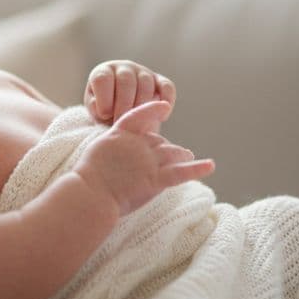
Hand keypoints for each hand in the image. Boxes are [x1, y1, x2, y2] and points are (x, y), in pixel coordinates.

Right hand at [72, 100, 213, 215]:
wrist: (91, 192)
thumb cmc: (88, 175)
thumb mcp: (98, 149)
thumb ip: (113, 144)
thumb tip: (119, 148)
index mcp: (121, 133)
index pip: (140, 116)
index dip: (153, 109)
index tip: (164, 106)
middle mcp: (138, 143)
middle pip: (160, 140)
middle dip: (167, 146)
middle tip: (174, 151)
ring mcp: (148, 161)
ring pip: (173, 154)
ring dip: (183, 155)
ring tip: (190, 156)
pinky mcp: (156, 179)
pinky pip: (182, 173)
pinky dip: (197, 169)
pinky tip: (210, 165)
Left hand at [84, 60, 175, 121]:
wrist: (121, 115)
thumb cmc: (105, 112)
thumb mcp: (95, 110)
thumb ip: (96, 108)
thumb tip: (106, 108)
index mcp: (103, 72)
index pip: (103, 78)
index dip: (103, 98)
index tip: (104, 115)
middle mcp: (124, 67)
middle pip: (126, 80)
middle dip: (123, 104)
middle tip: (121, 122)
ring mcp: (143, 72)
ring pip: (146, 83)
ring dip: (141, 105)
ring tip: (136, 122)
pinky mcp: (160, 81)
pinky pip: (167, 86)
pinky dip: (167, 100)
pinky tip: (162, 117)